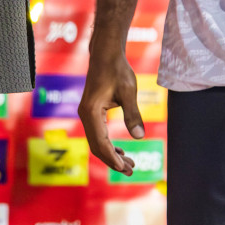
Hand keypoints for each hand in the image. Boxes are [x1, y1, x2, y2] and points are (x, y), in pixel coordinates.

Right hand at [78, 51, 143, 173]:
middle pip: (97, 146)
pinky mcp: (91, 112)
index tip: (124, 169)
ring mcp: (86, 114)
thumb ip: (133, 114)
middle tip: (130, 170)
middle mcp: (85, 115)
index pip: (101, 143)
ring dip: (111, 154)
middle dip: (112, 160)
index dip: (112, 158)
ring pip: (97, 141)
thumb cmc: (117, 69)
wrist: (105, 54)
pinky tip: (120, 150)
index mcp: (91, 112)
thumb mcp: (129, 91)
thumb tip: (139, 137)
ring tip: (128, 164)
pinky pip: (98, 133)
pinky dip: (108, 144)